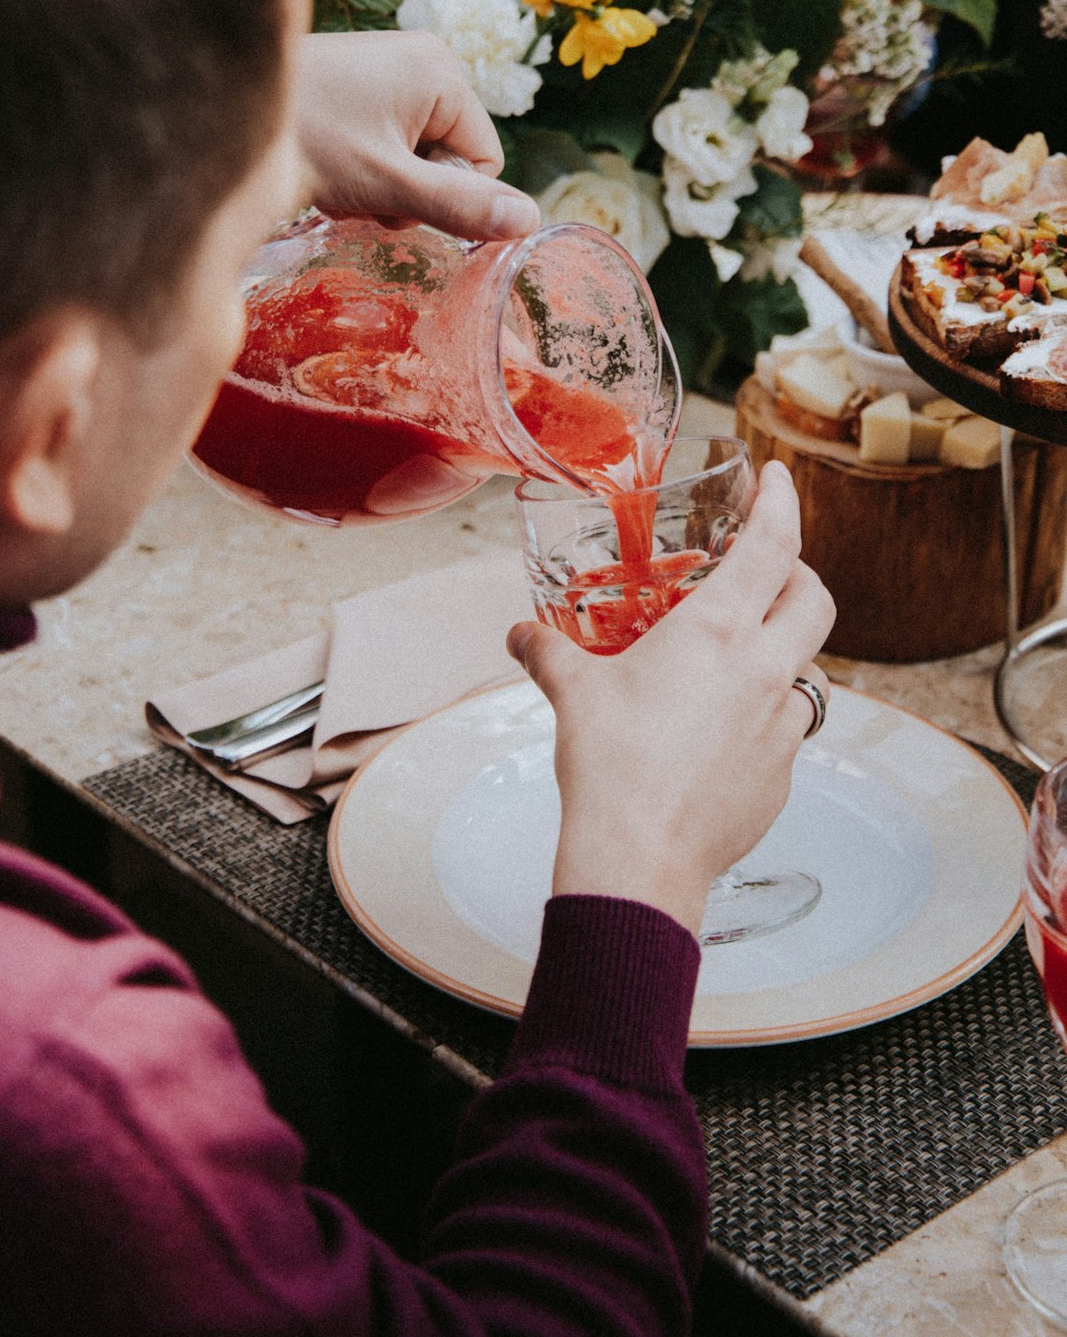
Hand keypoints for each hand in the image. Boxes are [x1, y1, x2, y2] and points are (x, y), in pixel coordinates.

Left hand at [293, 31, 539, 239]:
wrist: (214, 116)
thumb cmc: (306, 142)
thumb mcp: (390, 184)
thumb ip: (460, 206)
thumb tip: (531, 223)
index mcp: (441, 71)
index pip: (483, 161)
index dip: (444, 194)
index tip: (394, 192)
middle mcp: (421, 61)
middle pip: (449, 160)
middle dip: (409, 190)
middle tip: (360, 187)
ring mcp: (386, 72)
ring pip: (415, 160)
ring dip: (382, 186)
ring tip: (339, 176)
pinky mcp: (357, 88)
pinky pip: (385, 145)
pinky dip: (361, 169)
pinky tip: (328, 166)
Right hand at [506, 461, 835, 938]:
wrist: (640, 859)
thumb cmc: (611, 768)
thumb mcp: (573, 694)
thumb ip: (549, 652)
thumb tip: (521, 635)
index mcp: (720, 632)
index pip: (773, 544)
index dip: (781, 500)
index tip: (776, 477)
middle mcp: (765, 670)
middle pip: (816, 599)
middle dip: (799, 574)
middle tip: (768, 570)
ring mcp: (782, 726)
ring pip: (808, 667)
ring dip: (783, 651)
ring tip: (739, 659)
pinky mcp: (784, 775)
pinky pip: (789, 728)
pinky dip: (768, 714)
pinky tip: (725, 731)